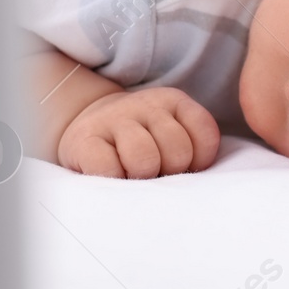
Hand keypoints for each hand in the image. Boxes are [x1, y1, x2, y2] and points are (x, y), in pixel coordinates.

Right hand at [57, 87, 220, 178]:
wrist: (88, 129)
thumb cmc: (139, 144)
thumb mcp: (172, 136)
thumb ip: (192, 151)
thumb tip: (192, 186)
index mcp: (173, 102)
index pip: (204, 132)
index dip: (199, 160)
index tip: (184, 167)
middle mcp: (146, 105)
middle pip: (177, 149)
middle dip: (170, 171)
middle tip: (156, 174)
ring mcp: (114, 119)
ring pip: (143, 156)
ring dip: (141, 175)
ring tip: (134, 176)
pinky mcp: (84, 139)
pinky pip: (107, 168)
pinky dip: (113, 179)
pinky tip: (111, 175)